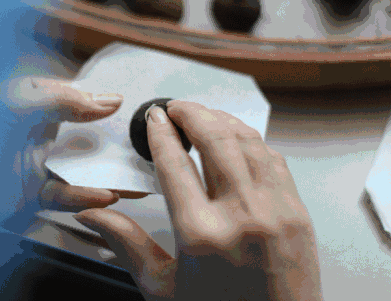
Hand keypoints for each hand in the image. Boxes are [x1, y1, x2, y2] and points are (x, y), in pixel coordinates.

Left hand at [3, 76, 147, 213]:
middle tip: (132, 143)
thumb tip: (102, 101)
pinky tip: (104, 195)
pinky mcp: (25, 192)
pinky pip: (60, 195)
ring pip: (73, 166)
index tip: (116, 103)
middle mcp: (25, 129)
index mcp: (20, 99)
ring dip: (103, 174)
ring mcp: (26, 161)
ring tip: (131, 177)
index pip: (63, 93)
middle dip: (106, 140)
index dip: (90, 98)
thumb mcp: (17, 101)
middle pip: (75, 132)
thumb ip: (61, 99)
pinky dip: (84, 197)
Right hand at [73, 100, 321, 300]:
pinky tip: (239, 140)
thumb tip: (93, 216)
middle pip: (214, 138)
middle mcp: (241, 215)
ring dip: (223, 120)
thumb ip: (126, 244)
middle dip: (191, 113)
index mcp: (200, 235)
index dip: (160, 133)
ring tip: (204, 116)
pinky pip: (274, 160)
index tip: (153, 118)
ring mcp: (275, 211)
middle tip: (175, 107)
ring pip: (248, 141)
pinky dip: (253, 141)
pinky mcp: (298, 213)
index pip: (174, 163)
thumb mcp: (162, 288)